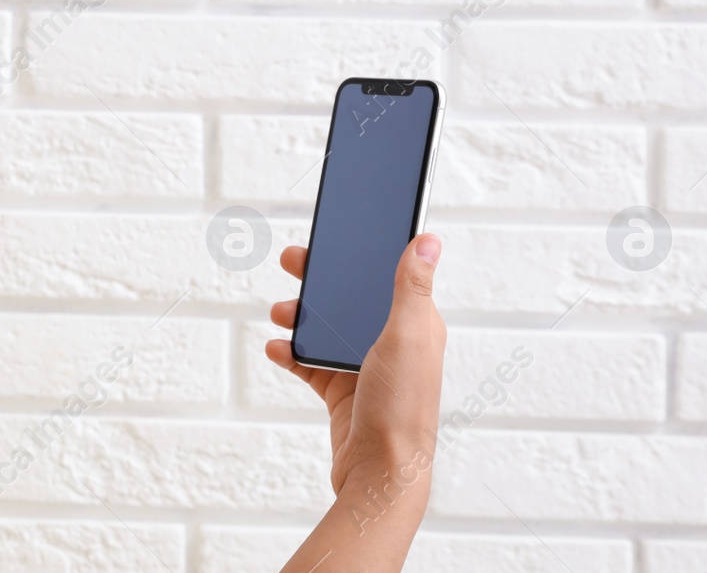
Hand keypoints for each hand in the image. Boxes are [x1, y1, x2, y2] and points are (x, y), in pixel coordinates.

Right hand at [265, 234, 446, 496]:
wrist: (380, 475)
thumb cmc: (401, 409)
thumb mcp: (407, 337)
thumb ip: (412, 287)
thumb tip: (429, 239)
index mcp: (415, 324)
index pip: (388, 274)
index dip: (364, 252)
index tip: (337, 231)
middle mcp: (392, 343)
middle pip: (351, 297)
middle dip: (321, 280)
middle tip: (293, 260)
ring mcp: (366, 368)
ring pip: (327, 328)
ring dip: (301, 316)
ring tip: (281, 312)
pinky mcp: (344, 391)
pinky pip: (311, 363)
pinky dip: (291, 353)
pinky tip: (277, 348)